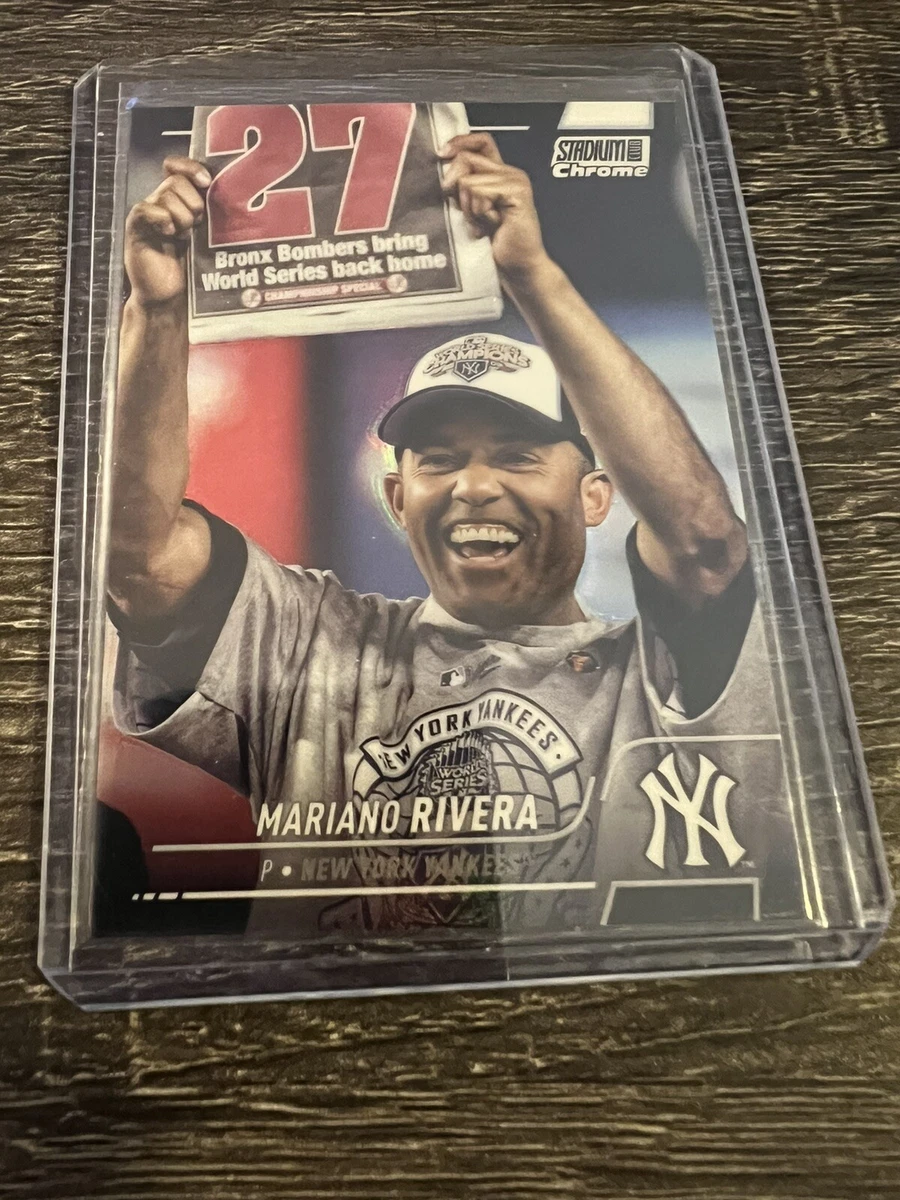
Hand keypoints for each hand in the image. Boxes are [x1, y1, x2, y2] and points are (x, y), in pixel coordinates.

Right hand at [124, 156, 209, 305]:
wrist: (169, 297)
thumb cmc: (191, 269)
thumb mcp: (208, 237)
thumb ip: (213, 215)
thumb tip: (233, 196)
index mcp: (178, 200)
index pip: (178, 167)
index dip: (191, 167)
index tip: (207, 182)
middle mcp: (161, 203)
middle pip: (176, 181)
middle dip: (193, 202)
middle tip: (197, 225)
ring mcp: (148, 214)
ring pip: (166, 195)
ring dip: (182, 217)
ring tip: (184, 237)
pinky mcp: (136, 228)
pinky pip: (146, 210)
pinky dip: (162, 218)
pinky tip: (170, 233)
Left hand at [440, 133, 548, 282]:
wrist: (519, 267)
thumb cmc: (497, 245)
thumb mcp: (472, 211)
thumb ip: (463, 189)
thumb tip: (443, 174)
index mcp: (500, 174)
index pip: (480, 142)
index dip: (460, 142)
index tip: (442, 153)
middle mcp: (510, 173)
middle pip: (467, 159)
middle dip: (456, 188)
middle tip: (468, 214)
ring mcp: (515, 181)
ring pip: (469, 181)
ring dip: (470, 209)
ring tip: (484, 224)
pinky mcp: (516, 193)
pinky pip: (480, 194)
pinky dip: (479, 214)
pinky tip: (492, 226)